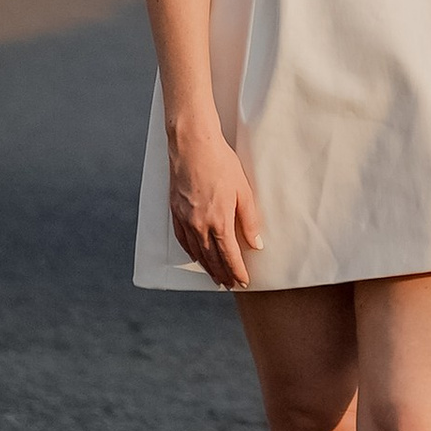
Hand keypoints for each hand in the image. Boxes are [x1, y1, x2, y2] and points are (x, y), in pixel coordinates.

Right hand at [168, 123, 262, 289]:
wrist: (192, 146)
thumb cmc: (221, 164)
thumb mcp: (243, 191)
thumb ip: (249, 221)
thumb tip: (256, 244)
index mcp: (219, 222)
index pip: (229, 256)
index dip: (237, 271)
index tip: (243, 282)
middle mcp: (199, 226)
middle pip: (212, 258)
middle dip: (222, 273)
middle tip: (229, 285)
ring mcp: (185, 220)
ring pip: (197, 252)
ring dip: (207, 267)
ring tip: (215, 276)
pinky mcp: (175, 211)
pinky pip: (183, 240)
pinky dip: (191, 252)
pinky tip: (196, 256)